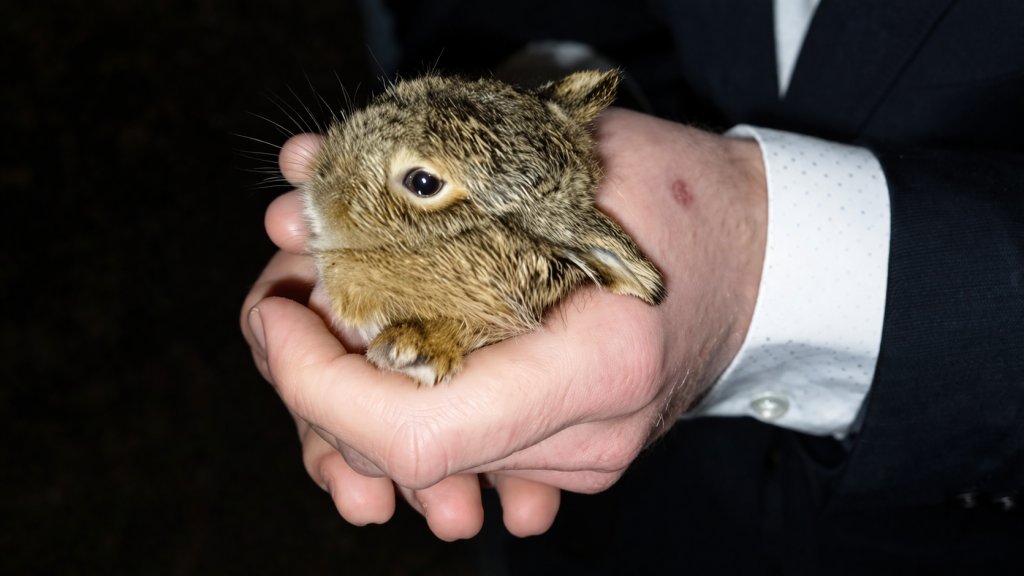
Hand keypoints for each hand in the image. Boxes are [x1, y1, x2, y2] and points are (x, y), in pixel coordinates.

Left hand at [240, 108, 766, 539]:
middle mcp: (586, 437)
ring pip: (418, 474)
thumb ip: (427, 172)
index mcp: (593, 366)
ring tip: (323, 350)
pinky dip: (396, 431)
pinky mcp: (570, 457)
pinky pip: (461, 467)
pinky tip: (380, 397)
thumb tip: (301, 179)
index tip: (280, 311)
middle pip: (398, 458)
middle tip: (293, 308)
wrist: (759, 262)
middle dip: (311, 387)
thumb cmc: (679, 199)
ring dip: (342, 411)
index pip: (415, 432)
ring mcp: (580, 461)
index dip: (317, 383)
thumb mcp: (565, 161)